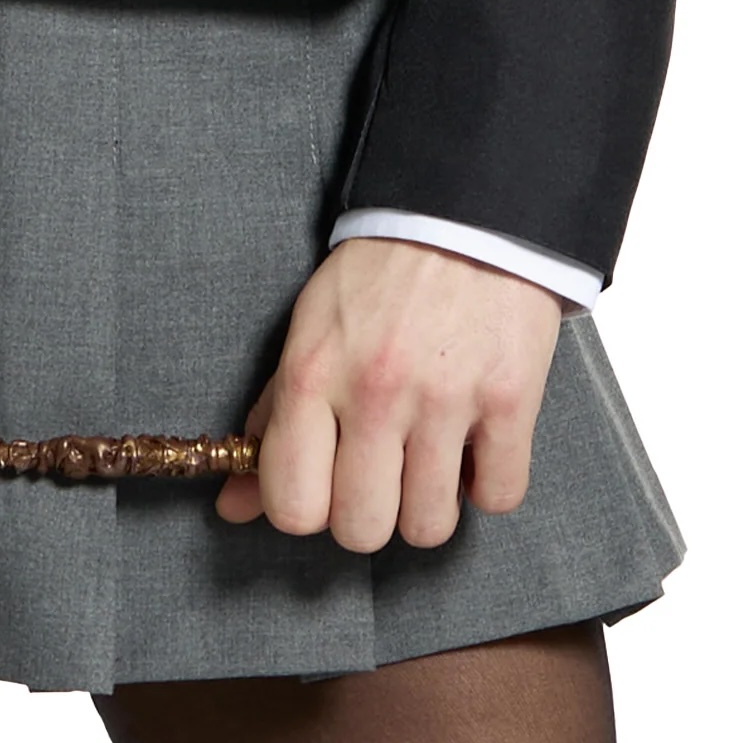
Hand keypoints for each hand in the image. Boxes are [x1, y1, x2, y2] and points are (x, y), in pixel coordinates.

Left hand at [214, 240, 562, 551]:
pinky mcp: (509, 399)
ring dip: (429, 503)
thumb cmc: (378, 278)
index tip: (322, 484)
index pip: (293, 505)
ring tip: (428, 456)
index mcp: (314, 371)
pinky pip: (498, 496)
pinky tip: (473, 444)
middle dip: (369, 512)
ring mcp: (445, 398)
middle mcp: (375, 391)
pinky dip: (487, 483)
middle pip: (362, 530)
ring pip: (429, 526)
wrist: (462, 213)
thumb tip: (232, 505)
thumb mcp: (309, 330)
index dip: (306, 509)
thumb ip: (272, 419)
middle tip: (379, 469)